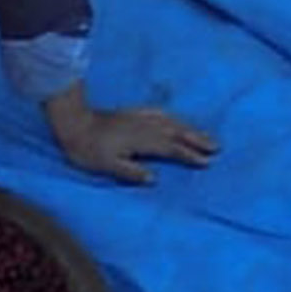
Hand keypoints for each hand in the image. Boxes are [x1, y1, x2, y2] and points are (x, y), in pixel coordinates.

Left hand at [45, 87, 218, 184]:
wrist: (73, 123)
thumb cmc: (88, 150)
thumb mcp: (107, 166)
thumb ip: (131, 173)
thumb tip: (154, 179)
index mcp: (142, 141)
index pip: (171, 149)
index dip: (189, 156)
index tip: (206, 162)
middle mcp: (145, 127)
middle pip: (177, 133)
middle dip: (197, 140)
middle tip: (217, 147)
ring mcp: (140, 117)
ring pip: (172, 122)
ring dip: (190, 129)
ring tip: (206, 136)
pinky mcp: (134, 113)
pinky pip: (161, 113)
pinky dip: (174, 117)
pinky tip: (177, 120)